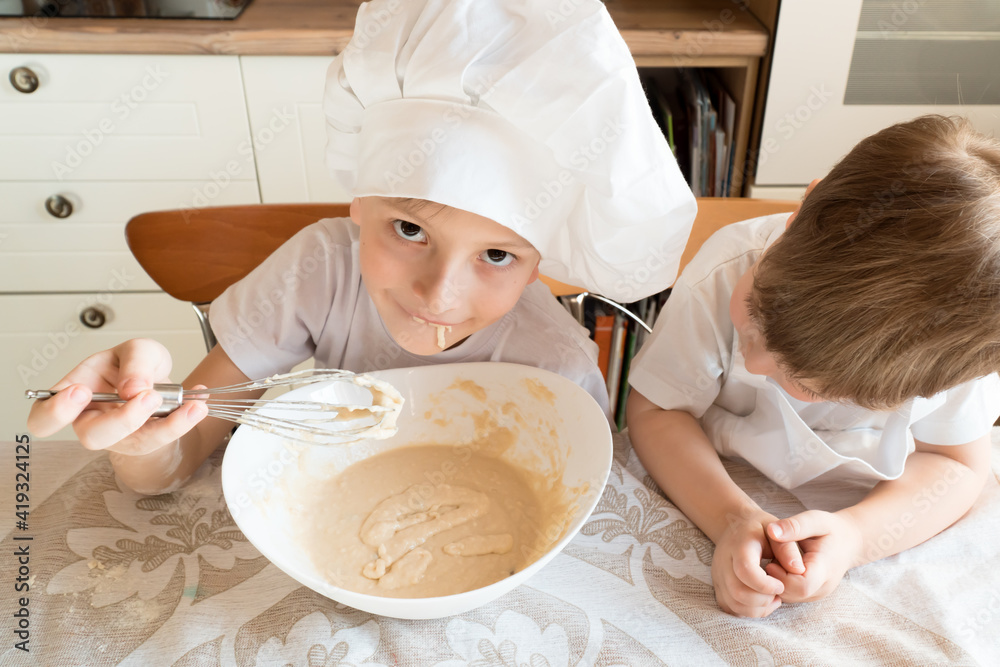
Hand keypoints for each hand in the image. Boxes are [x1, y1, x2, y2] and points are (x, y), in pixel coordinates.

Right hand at [26, 338, 207, 455]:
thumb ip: (135, 362)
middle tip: (147, 397)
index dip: (56, 411)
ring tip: (189, 404)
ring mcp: (123, 436)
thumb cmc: (136, 367)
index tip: (81, 391)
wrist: (161, 384)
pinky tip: (199, 404)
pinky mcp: (149, 442)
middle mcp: (94, 420)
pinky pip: (166, 439)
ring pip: (136, 443)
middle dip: (122, 419)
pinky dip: (187, 420)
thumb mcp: (137, 350)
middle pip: (93, 436)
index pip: (44, 416)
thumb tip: (133, 388)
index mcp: (74, 394)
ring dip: (166, 425)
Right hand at [712, 511, 787, 616]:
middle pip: (738, 592)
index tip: (781, 585)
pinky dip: (748, 611)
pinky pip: (730, 608)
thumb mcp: (777, 530)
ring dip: (757, 608)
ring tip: (772, 597)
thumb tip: (798, 570)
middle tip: (778, 592)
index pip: (745, 570)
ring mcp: (718, 575)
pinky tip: (762, 600)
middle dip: (763, 600)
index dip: (766, 585)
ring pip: (734, 604)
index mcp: (739, 544)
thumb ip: (787, 549)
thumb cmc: (761, 529)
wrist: (735, 526)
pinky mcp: (718, 586)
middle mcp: (723, 561)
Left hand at [765, 510, 862, 603]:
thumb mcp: (815, 520)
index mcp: (825, 569)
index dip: (782, 575)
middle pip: (793, 593)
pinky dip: (780, 583)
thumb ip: (794, 526)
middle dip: (775, 578)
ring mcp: (817, 594)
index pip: (802, 585)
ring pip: (789, 596)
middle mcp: (822, 587)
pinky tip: (781, 567)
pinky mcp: (811, 595)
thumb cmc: (830, 529)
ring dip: (777, 581)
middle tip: (771, 558)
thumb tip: (771, 531)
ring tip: (777, 560)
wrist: (849, 542)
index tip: (772, 559)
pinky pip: (790, 595)